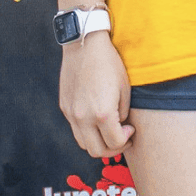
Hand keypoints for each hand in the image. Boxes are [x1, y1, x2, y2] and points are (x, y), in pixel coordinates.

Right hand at [58, 31, 133, 157]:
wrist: (85, 45)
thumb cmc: (110, 63)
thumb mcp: (125, 87)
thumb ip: (122, 112)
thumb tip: (119, 126)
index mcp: (102, 113)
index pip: (114, 142)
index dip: (126, 140)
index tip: (131, 131)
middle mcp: (83, 118)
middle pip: (96, 151)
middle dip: (112, 149)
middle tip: (122, 138)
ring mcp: (71, 114)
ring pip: (83, 143)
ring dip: (98, 143)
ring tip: (110, 130)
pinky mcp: (65, 107)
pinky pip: (75, 129)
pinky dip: (87, 131)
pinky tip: (97, 119)